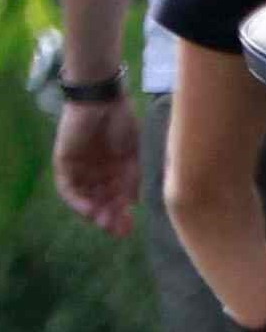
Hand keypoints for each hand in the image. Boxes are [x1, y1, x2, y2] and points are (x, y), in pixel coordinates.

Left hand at [49, 96, 132, 231]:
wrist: (102, 100)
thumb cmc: (123, 123)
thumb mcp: (134, 155)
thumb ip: (132, 179)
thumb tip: (133, 203)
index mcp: (115, 169)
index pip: (117, 198)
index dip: (122, 214)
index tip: (131, 228)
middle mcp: (97, 171)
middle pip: (101, 200)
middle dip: (109, 217)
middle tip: (118, 231)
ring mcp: (80, 168)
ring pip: (85, 197)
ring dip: (94, 213)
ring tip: (105, 224)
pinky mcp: (65, 163)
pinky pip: (68, 188)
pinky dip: (78, 201)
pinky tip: (90, 210)